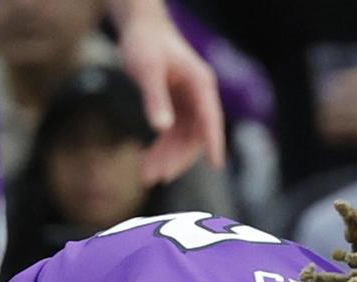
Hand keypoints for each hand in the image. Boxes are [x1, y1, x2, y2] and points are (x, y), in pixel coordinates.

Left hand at [113, 6, 226, 180]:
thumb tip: (162, 129)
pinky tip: (144, 159)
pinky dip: (161, 148)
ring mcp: (189, 101)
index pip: (211, 119)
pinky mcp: (177, 106)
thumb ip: (155, 99)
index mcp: (201, 84)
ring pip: (184, 138)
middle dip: (178, 159)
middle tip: (157, 177)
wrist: (139, 29)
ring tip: (146, 176)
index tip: (217, 166)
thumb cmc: (145, 44)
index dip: (215, 143)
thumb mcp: (148, 70)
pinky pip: (173, 133)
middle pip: (196, 135)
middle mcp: (200, 95)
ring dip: (168, 158)